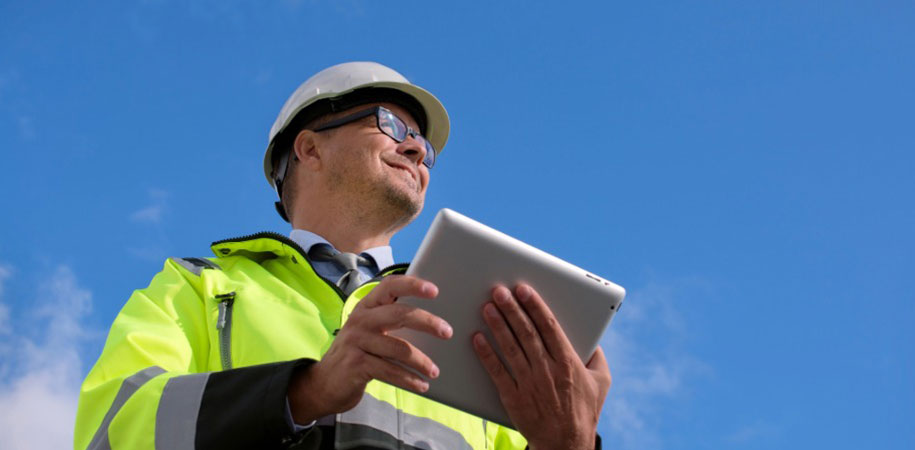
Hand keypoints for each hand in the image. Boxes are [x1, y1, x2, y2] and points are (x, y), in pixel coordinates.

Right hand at [288, 275, 452, 422]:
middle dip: (427, 322)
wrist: (323, 383)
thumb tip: (432, 319)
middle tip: (447, 331)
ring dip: (421, 361)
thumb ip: (391, 320)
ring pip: (399, 348)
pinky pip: (390, 371)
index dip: (412, 285)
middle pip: (399, 314)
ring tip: (434, 371)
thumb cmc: (356, 353)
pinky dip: (409, 379)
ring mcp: (356, 342)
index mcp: (366, 307)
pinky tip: (422, 385)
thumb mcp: (368, 331)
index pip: (389, 287)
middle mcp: (360, 320)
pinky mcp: (356, 365)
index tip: (434, 290)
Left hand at [472, 284, 610, 449]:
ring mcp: (529, 383)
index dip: (535, 305)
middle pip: (526, 332)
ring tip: (487, 307)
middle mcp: (547, 370)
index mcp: (568, 362)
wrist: (566, 445)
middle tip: (499, 291)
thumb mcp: (601, 382)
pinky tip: (477, 338)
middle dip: (512, 309)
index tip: (523, 289)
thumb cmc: (584, 412)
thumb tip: (592, 336)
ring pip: (510, 347)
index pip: (549, 326)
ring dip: (497, 325)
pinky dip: (486, 354)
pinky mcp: (513, 397)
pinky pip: (497, 371)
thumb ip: (597, 356)